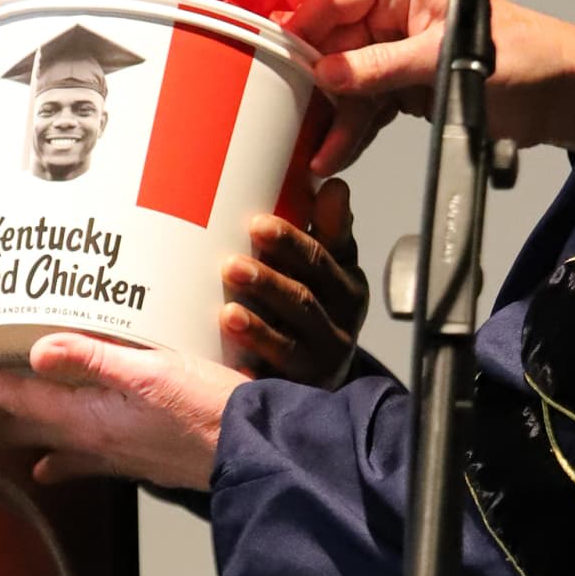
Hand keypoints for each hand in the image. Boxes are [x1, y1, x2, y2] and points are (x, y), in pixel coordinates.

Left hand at [0, 333, 243, 491]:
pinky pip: (81, 461)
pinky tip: (48, 467)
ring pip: (46, 440)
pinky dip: (58, 461)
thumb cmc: (209, 409)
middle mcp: (92, 437)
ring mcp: (112, 451)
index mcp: (89, 412)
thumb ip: (94, 359)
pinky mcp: (134, 457)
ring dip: (13, 433)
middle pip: (22, 422)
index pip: (17, 396)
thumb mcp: (152, 370)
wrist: (249, 451)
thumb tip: (40, 350)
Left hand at [221, 178, 365, 387]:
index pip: (320, 258)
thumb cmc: (320, 304)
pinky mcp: (298, 390)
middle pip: (303, 299)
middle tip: (231, 265)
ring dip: (258, 328)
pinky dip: (254, 375)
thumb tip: (334, 185)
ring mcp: (320, 362)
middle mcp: (341, 325)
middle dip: (268, 282)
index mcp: (346, 285)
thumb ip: (328, 229)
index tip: (258, 224)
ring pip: (289, 343)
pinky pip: (274, 383)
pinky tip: (233, 368)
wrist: (326, 372)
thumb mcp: (330, 265)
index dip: (290, 242)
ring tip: (228, 314)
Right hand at [287, 0, 574, 172]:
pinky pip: (366, 104)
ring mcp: (394, 48)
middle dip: (314, 84)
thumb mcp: (446, 59)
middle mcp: (391, 10)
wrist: (568, 98)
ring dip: (332, 117)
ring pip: (345, 81)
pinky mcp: (402, 83)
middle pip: (331, 43)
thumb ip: (382, 66)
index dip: (302, 28)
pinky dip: (353, 129)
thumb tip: (326, 75)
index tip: (273, 58)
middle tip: (287, 114)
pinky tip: (336, 152)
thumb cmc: (528, 57)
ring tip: (316, 151)